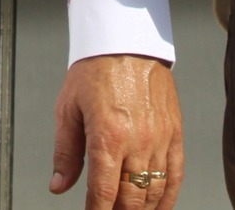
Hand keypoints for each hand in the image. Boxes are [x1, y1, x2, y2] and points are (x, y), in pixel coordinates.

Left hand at [50, 54, 181, 208]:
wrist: (127, 41)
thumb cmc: (95, 70)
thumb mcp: (68, 109)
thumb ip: (65, 152)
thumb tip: (59, 185)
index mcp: (107, 135)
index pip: (104, 191)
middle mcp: (137, 141)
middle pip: (132, 198)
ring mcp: (159, 138)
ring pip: (155, 191)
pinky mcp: (174, 133)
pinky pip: (176, 175)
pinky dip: (168, 197)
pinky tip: (158, 208)